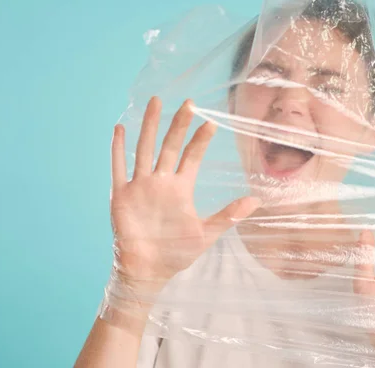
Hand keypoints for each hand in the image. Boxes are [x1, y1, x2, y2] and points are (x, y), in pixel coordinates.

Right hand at [108, 97, 259, 306]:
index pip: (191, 157)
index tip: (211, 122)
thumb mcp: (206, 233)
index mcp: (180, 188)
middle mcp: (160, 182)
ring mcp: (140, 186)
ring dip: (149, 126)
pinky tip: (119, 129)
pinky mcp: (122, 196)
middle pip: (169, 146)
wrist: (148, 271)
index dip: (200, 140)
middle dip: (179, 125)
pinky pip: (119, 168)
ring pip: (145, 149)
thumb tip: (256, 201)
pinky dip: (118, 150)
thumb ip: (229, 215)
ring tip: (156, 102)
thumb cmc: (176, 254)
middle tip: (189, 103)